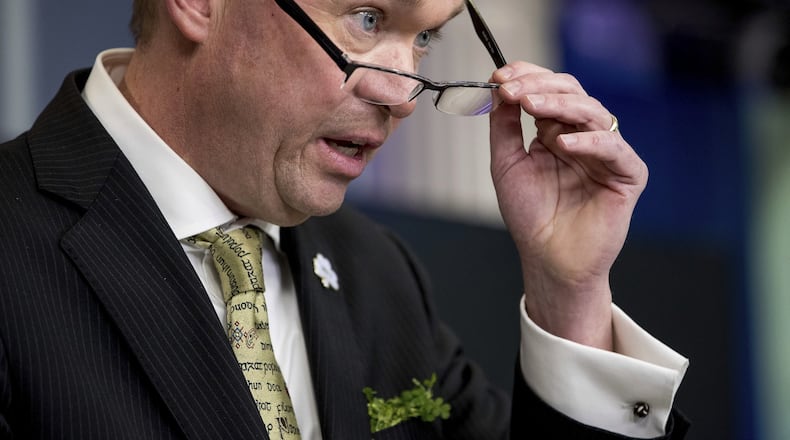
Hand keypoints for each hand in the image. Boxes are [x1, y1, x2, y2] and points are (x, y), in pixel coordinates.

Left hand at [489, 62, 647, 349]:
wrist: (549, 260)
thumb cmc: (531, 216)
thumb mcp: (506, 164)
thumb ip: (504, 126)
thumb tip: (500, 89)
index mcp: (557, 132)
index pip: (548, 91)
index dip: (527, 77)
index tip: (499, 76)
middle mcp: (583, 136)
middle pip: (571, 93)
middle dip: (539, 86)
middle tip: (512, 89)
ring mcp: (607, 153)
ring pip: (592, 112)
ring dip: (559, 105)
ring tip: (531, 106)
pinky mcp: (627, 174)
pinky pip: (613, 148)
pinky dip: (588, 142)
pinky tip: (562, 144)